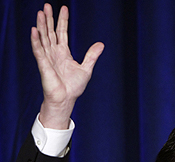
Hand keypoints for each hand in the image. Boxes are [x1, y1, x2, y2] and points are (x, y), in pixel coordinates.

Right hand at [31, 3, 103, 128]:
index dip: (62, 21)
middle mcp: (54, 54)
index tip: (64, 8)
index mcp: (64, 53)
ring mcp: (48, 58)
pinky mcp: (43, 65)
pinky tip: (34, 31)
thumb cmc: (74, 88)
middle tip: (46, 5)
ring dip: (41, 25)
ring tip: (40, 12)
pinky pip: (38, 51)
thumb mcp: (86, 69)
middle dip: (49, 19)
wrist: (66, 99)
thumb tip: (101, 44)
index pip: (61, 33)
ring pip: (43, 38)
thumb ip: (92, 56)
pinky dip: (36, 41)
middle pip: (50, 32)